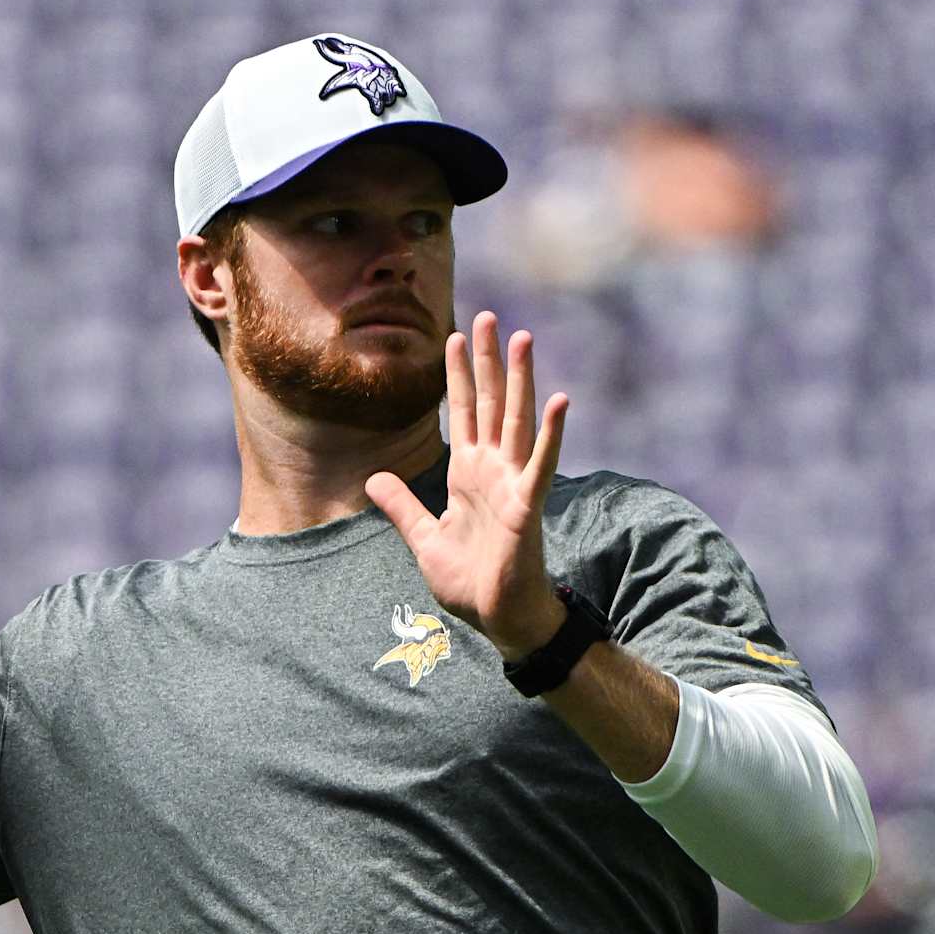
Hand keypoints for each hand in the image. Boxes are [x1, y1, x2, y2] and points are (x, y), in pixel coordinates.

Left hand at [365, 311, 569, 660]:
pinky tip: (560, 399)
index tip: (455, 335)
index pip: (461, 412)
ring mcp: (512, 484)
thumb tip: (374, 478)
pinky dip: (550, 432)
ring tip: (523, 337)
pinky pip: (540, 463)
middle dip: (487, 360)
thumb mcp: (423, 539)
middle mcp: (492, 470)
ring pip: (515, 420)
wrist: (497, 618)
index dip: (457, 375)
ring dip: (519, 379)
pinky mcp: (527, 505)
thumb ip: (402, 506)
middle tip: (489, 315)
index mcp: (466, 474)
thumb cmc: (469, 581)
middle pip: (489, 403)